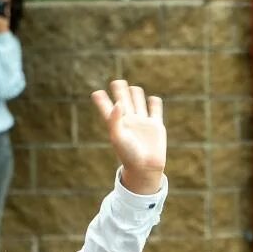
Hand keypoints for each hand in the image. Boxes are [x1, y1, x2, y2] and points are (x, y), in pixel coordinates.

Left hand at [92, 78, 164, 194]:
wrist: (145, 168)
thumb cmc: (128, 155)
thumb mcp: (117, 137)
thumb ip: (114, 119)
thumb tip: (118, 102)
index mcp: (115, 122)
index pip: (105, 105)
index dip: (100, 98)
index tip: (96, 94)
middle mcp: (127, 119)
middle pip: (122, 96)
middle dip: (119, 87)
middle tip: (117, 83)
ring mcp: (142, 120)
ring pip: (137, 97)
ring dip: (135, 91)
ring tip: (132, 91)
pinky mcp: (156, 124)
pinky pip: (155, 107)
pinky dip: (154, 101)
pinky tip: (151, 101)